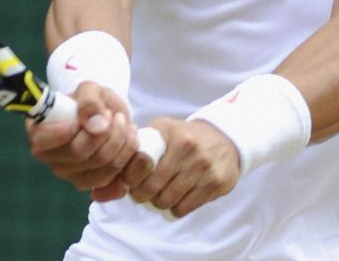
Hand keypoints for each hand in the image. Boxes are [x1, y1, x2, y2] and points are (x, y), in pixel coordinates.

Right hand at [26, 81, 138, 196]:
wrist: (107, 116)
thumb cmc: (91, 101)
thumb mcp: (89, 90)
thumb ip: (89, 102)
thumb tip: (96, 125)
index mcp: (39, 133)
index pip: (44, 141)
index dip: (65, 131)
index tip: (86, 117)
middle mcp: (50, 158)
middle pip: (79, 153)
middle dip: (106, 132)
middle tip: (116, 116)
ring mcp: (69, 174)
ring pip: (100, 167)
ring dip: (121, 143)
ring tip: (124, 123)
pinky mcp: (90, 184)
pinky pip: (113, 179)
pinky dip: (127, 158)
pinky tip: (129, 141)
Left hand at [119, 118, 239, 216]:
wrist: (224, 137)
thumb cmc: (184, 136)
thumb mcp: (163, 129)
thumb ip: (140, 144)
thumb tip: (114, 169)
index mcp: (169, 133)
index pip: (140, 161)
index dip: (131, 177)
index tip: (130, 181)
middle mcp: (188, 148)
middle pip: (152, 186)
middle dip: (142, 194)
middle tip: (142, 193)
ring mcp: (204, 167)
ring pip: (168, 200)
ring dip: (159, 202)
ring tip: (160, 195)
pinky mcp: (216, 183)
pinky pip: (185, 208)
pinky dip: (176, 207)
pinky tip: (177, 198)